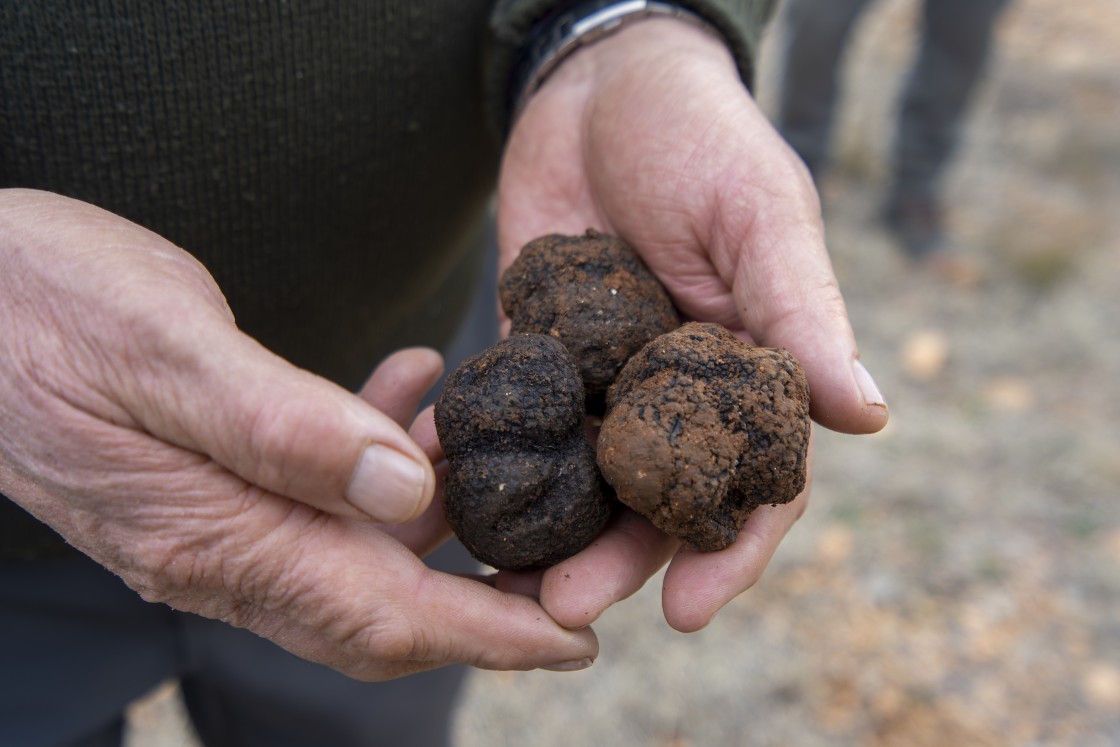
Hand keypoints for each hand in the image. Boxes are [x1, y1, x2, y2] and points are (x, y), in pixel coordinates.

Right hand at [0, 189, 596, 677]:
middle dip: (484, 604)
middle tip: (571, 572)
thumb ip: (282, 425)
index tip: (573, 642)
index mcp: (215, 535)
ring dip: (437, 524)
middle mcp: (217, 549)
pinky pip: (312, 492)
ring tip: (510, 472)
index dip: (487, 636)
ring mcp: (209, 519)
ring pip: (356, 554)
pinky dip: (375, 455)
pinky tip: (406, 389)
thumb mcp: (164, 347)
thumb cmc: (39, 303)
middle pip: (380, 607)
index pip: (380, 616)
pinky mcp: (203, 480)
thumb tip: (399, 491)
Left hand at [497, 20, 888, 630]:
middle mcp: (675, 392)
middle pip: (653, 502)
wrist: (599, 84)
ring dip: (545, 531)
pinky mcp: (536, 352)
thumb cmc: (702, 138)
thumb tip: (867, 414)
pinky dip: (479, 449)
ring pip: (579, 479)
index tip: (688, 611)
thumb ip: (801, 314)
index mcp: (746, 373)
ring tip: (499, 576)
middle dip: (615, 560)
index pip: (752, 483)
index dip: (727, 552)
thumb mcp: (761, 217)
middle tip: (563, 607)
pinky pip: (509, 417)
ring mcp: (602, 378)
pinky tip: (442, 473)